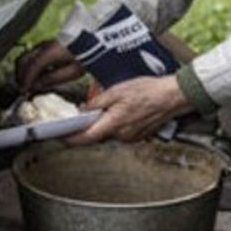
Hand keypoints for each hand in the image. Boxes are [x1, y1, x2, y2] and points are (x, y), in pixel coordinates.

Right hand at [15, 38, 83, 93]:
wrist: (92, 41)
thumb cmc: (84, 56)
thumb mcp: (71, 72)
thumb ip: (51, 79)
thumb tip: (36, 86)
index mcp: (50, 52)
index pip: (32, 67)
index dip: (26, 80)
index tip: (24, 90)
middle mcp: (44, 46)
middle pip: (23, 60)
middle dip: (20, 75)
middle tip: (23, 88)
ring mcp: (43, 43)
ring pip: (25, 56)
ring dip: (23, 70)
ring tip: (27, 83)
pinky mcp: (45, 44)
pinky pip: (31, 54)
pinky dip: (28, 65)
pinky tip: (34, 75)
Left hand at [70, 74, 192, 143]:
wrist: (172, 96)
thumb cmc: (149, 91)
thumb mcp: (117, 91)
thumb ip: (97, 103)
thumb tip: (83, 110)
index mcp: (114, 124)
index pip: (84, 138)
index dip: (69, 138)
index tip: (58, 136)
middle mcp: (121, 136)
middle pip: (96, 136)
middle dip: (85, 127)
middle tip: (78, 117)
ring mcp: (131, 137)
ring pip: (108, 133)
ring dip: (101, 125)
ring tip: (101, 110)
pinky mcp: (138, 135)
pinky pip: (120, 132)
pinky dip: (114, 124)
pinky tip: (117, 112)